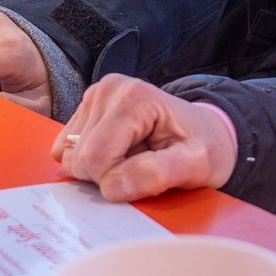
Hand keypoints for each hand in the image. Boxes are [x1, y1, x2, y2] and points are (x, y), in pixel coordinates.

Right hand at [54, 75, 237, 200]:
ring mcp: (95, 96)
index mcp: (134, 98)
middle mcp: (109, 89)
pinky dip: (92, 162)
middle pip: (78, 158)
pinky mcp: (86, 109)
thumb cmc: (205, 148)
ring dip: (101, 169)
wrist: (208, 133)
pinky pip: (67, 151)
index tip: (147, 172)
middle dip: (107, 175)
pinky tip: (119, 153)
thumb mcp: (198, 165)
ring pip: (69, 157)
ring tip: (135, 157)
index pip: (95, 158)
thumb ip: (158, 175)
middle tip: (142, 164)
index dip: (116, 180)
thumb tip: (112, 186)